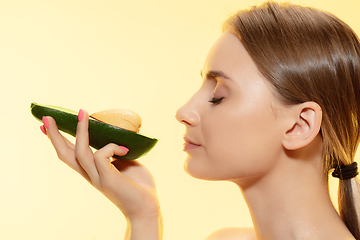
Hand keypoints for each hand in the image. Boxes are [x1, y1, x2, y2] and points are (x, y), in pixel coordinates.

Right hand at [40, 109, 159, 221]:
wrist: (146, 208)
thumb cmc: (138, 185)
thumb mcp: (125, 163)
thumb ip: (116, 153)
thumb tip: (116, 137)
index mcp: (92, 171)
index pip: (69, 155)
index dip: (57, 140)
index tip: (45, 126)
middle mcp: (90, 175)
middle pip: (65, 154)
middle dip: (54, 135)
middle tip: (47, 118)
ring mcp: (97, 177)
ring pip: (79, 152)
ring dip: (80, 131)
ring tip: (82, 112)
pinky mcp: (108, 178)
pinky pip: (102, 155)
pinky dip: (112, 146)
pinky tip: (125, 149)